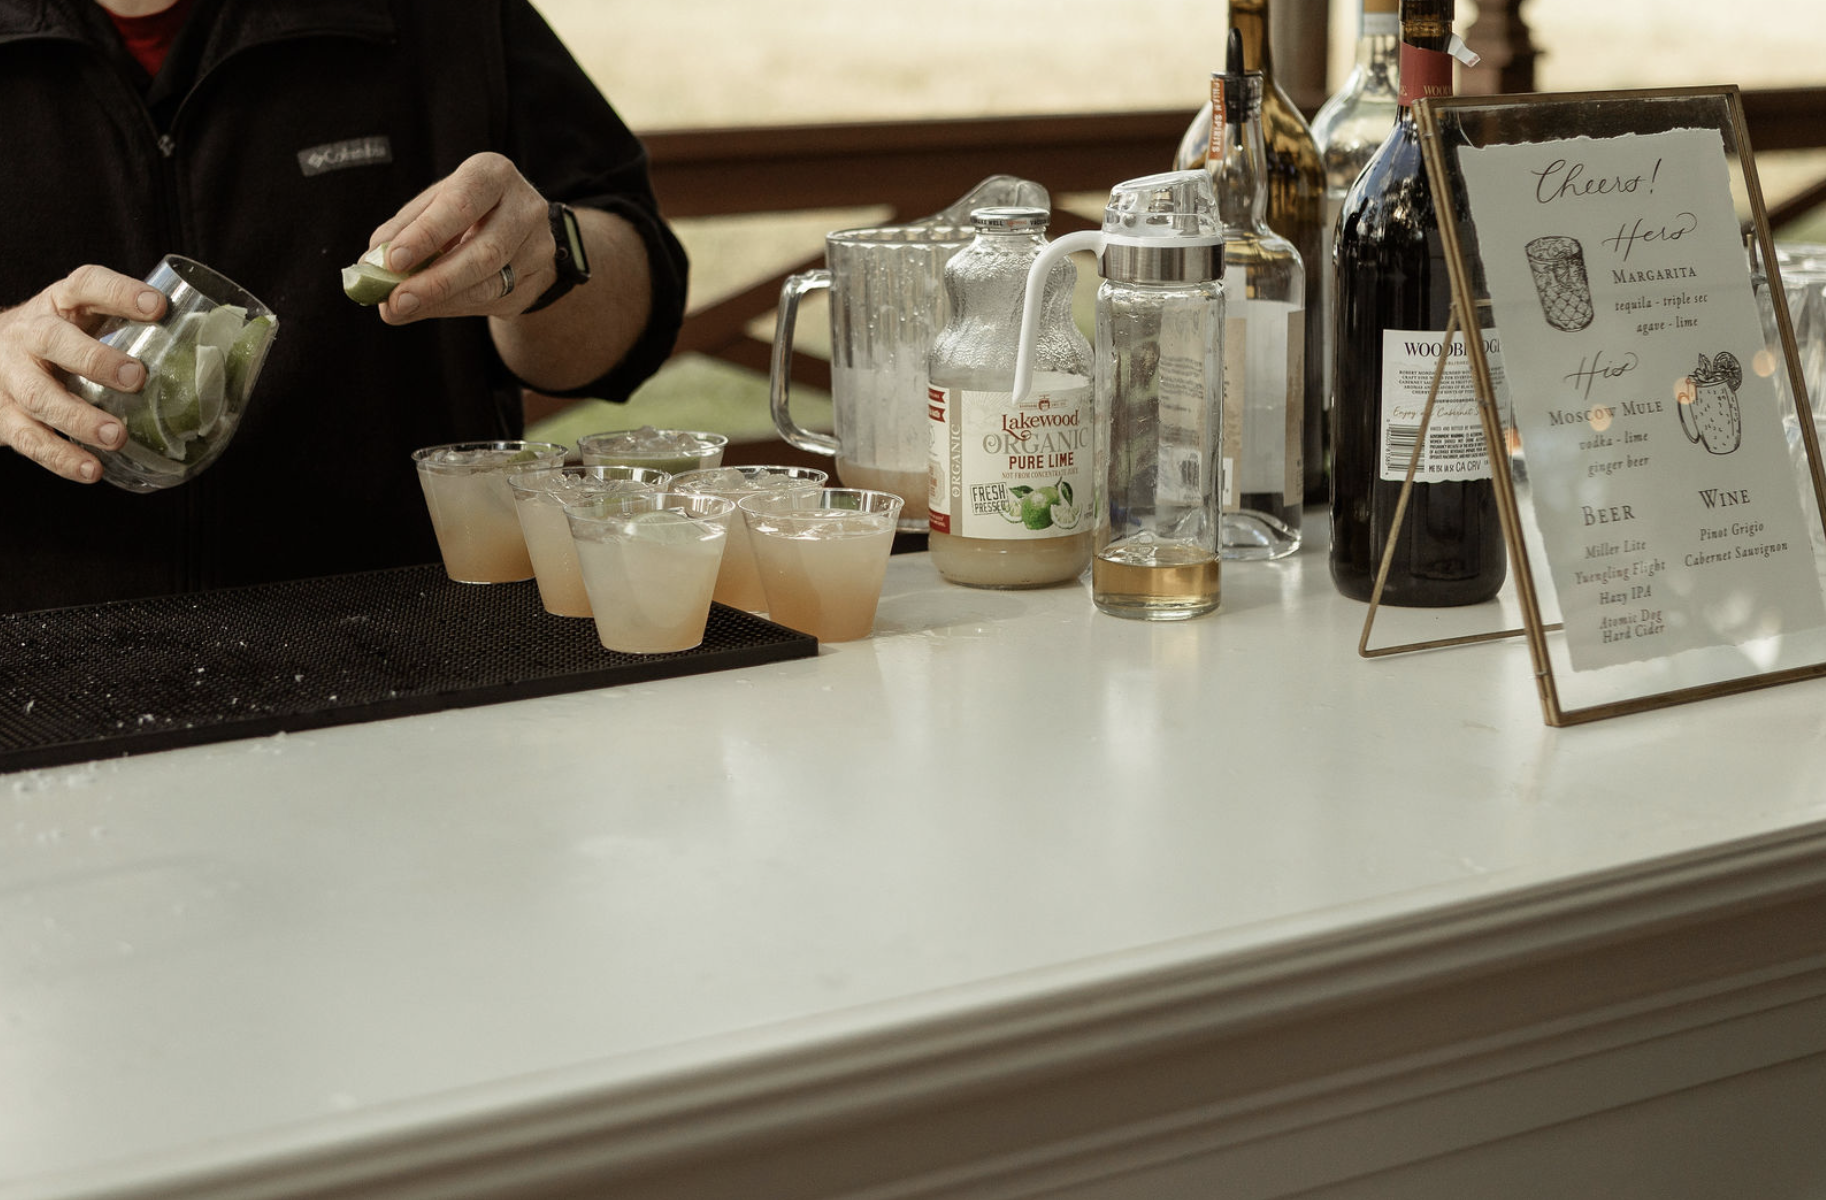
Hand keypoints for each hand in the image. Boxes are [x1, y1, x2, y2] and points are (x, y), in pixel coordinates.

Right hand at [0, 266, 166, 482]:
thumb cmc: (61, 339)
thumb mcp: (86, 319)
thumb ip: (132, 328)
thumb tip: (211, 351)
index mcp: (59, 303)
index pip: (86, 285)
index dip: (119, 293)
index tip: (158, 306)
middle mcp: (30, 335)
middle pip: (54, 341)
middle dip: (95, 360)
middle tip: (135, 378)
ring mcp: (11, 376)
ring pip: (39, 396)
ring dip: (79, 419)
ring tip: (116, 437)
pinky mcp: (4, 416)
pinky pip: (30, 439)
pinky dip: (61, 458)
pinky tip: (91, 470)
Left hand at [369, 152, 554, 323]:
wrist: (517, 228)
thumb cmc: (465, 210)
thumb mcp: (433, 205)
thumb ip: (403, 229)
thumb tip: (370, 265)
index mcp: (493, 174)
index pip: (461, 204)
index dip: (426, 234)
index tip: (392, 260)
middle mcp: (525, 208)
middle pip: (483, 252)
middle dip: (435, 280)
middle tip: (396, 300)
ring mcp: (538, 247)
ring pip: (491, 284)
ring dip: (442, 300)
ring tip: (402, 308)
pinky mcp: (539, 279)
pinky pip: (496, 301)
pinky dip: (455, 307)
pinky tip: (428, 308)